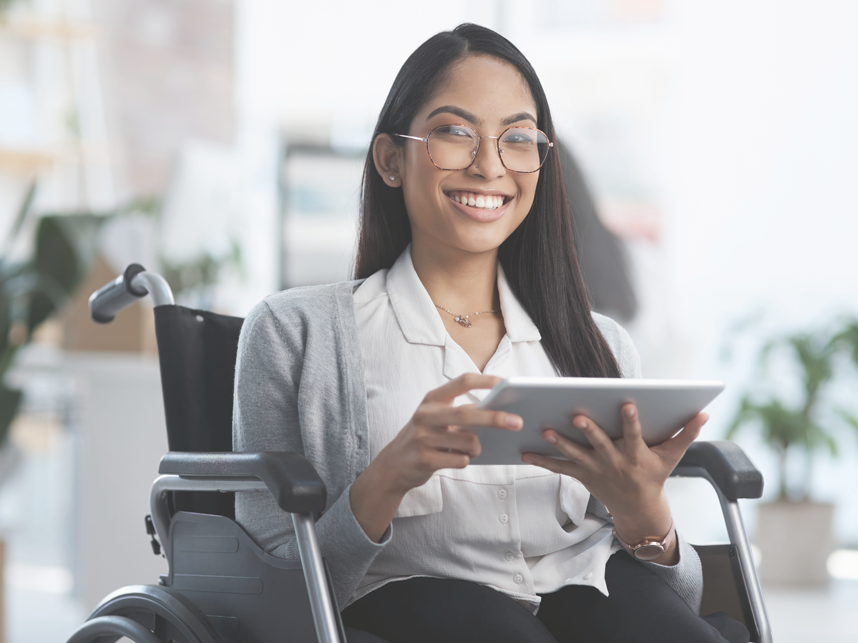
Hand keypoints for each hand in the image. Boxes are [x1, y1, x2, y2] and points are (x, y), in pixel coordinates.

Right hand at [351, 373, 522, 540]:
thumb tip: (496, 412)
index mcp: (431, 399)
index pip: (462, 381)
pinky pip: (460, 460)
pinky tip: (454, 459)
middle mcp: (425, 415)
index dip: (485, 380)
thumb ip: (460, 412)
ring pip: (468, 441)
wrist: (393, 465)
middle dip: (495, 418)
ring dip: (477, 448)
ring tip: (470, 450)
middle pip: (467, 413)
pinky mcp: (424, 458)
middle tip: (517, 422)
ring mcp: (423, 437)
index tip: (505, 382)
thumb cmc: (423, 438)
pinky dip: (465, 461)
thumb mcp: (436, 418)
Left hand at [522, 404, 707, 563]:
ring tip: (545, 430)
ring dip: (559, 443)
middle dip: (589, 431)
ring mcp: (595, 469)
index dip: (631, 420)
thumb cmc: (654, 475)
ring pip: (575, 455)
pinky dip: (541, 460)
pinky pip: (559, 467)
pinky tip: (523, 451)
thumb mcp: (672, 457)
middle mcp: (614, 462)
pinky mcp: (581, 474)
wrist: (637, 509)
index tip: (626, 403)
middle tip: (577, 416)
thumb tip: (704, 413)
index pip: (635, 435)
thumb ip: (687, 434)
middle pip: (600, 444)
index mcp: (637, 455)